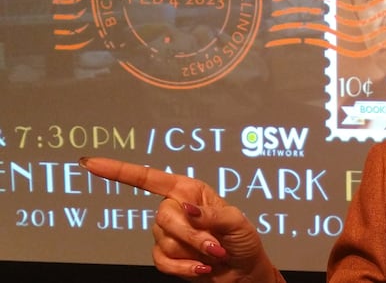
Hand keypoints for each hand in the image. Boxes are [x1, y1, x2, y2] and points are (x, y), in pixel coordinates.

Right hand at [79, 157, 279, 282]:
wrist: (243, 273)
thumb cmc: (243, 242)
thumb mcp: (236, 222)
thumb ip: (211, 215)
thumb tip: (187, 209)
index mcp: (189, 191)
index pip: (150, 178)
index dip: (119, 171)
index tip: (92, 163)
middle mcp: (176, 208)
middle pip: (164, 217)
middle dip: (191, 235)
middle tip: (215, 247)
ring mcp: (168, 234)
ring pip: (164, 241)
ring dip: (192, 252)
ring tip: (214, 255)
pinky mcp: (166, 256)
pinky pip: (162, 261)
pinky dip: (183, 268)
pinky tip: (201, 268)